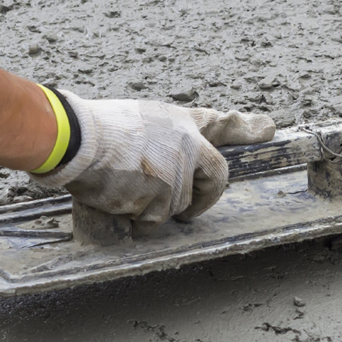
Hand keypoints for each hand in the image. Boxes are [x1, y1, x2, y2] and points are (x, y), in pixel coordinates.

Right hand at [36, 93, 275, 222]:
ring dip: (154, 208)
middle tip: (189, 213)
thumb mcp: (135, 121)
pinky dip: (137, 220)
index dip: (244, 127)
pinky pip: (154, 220)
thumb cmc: (91, 131)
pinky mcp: (164, 193)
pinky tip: (117, 201)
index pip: (217, 123)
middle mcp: (185, 143)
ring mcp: (177, 169)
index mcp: (176, 122)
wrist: (74, 138)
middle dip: (205, 200)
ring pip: (177, 205)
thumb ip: (158, 141)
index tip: (268, 128)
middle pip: (215, 177)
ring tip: (123, 189)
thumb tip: (158, 167)